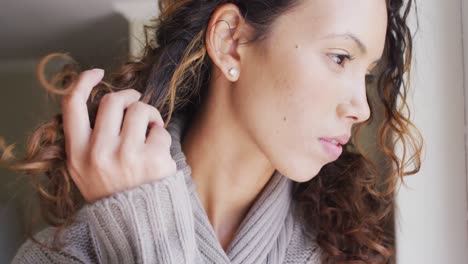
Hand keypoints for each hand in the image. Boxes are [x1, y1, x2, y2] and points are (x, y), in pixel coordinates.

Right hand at [61, 69, 176, 201]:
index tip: (96, 73)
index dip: (83, 82)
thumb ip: (87, 138)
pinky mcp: (153, 159)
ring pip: (140, 110)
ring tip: (150, 129)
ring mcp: (126, 155)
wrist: (136, 220)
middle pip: (113, 101)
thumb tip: (105, 101)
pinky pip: (160, 131)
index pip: (72, 105)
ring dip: (149, 114)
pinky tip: (158, 150)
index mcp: (77, 153)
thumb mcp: (84, 169)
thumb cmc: (112, 189)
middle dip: (129, 96)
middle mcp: (98, 152)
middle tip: (136, 103)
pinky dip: (161, 135)